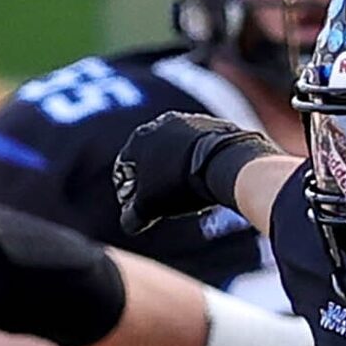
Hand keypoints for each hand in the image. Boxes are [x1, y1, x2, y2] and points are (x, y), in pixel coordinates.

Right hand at [114, 113, 278, 235]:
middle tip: (164, 201)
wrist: (221, 164)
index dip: (128, 191)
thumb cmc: (179, 184)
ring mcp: (189, 122)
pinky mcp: (214, 126)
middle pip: (151, 157)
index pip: (124, 168)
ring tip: (188, 193)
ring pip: (177, 151)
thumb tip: (130, 224)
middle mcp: (161, 124)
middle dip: (155, 180)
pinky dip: (199, 163)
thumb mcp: (150, 206)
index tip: (138, 208)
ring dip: (177, 170)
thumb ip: (134, 215)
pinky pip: (201, 148)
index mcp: (139, 139)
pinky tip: (206, 180)